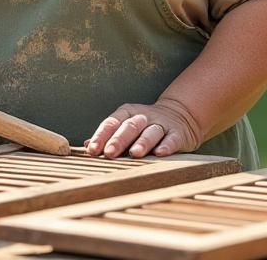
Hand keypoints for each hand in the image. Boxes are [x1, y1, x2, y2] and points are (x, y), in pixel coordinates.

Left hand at [84, 100, 202, 157]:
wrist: (180, 115)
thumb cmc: (144, 127)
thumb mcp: (125, 126)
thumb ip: (108, 136)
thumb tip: (86, 145)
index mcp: (127, 113)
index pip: (111, 123)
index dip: (101, 136)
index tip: (92, 150)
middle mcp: (143, 117)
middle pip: (129, 126)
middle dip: (118, 140)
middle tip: (109, 153)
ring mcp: (161, 124)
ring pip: (150, 132)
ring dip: (142, 142)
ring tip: (134, 153)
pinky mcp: (177, 133)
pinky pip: (172, 139)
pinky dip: (166, 145)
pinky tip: (160, 153)